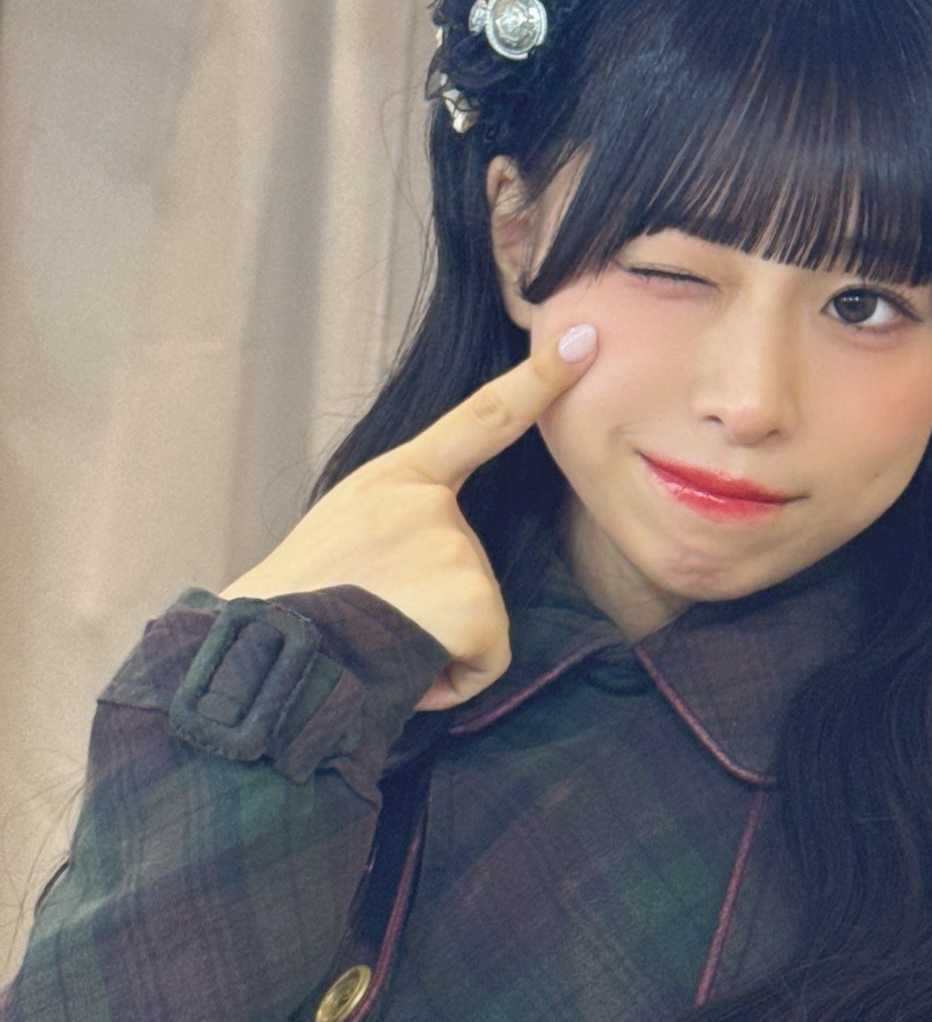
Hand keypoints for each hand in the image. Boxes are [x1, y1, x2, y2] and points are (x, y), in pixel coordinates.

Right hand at [219, 324, 597, 713]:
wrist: (261, 657)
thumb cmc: (293, 608)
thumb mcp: (343, 534)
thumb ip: (398, 527)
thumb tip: (430, 578)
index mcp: (396, 479)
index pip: (480, 419)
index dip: (535, 380)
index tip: (581, 340)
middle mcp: (432, 503)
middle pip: (469, 568)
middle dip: (430, 610)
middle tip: (364, 619)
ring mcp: (456, 547)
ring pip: (477, 619)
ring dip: (435, 647)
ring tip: (372, 645)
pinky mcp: (475, 601)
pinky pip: (486, 659)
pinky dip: (450, 682)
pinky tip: (400, 674)